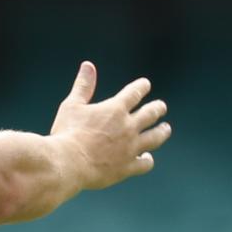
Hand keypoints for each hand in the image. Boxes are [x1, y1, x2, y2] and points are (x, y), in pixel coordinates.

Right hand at [50, 61, 171, 189]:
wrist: (68, 163)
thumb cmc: (67, 133)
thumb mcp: (72, 105)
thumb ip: (83, 86)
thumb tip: (88, 65)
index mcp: (115, 109)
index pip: (134, 93)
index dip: (141, 87)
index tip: (145, 84)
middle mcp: (128, 127)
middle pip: (151, 114)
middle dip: (157, 108)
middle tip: (161, 106)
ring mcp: (131, 147)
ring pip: (155, 137)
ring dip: (162, 132)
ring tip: (165, 129)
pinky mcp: (128, 166)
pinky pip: (145, 163)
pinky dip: (147, 159)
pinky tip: (146, 157)